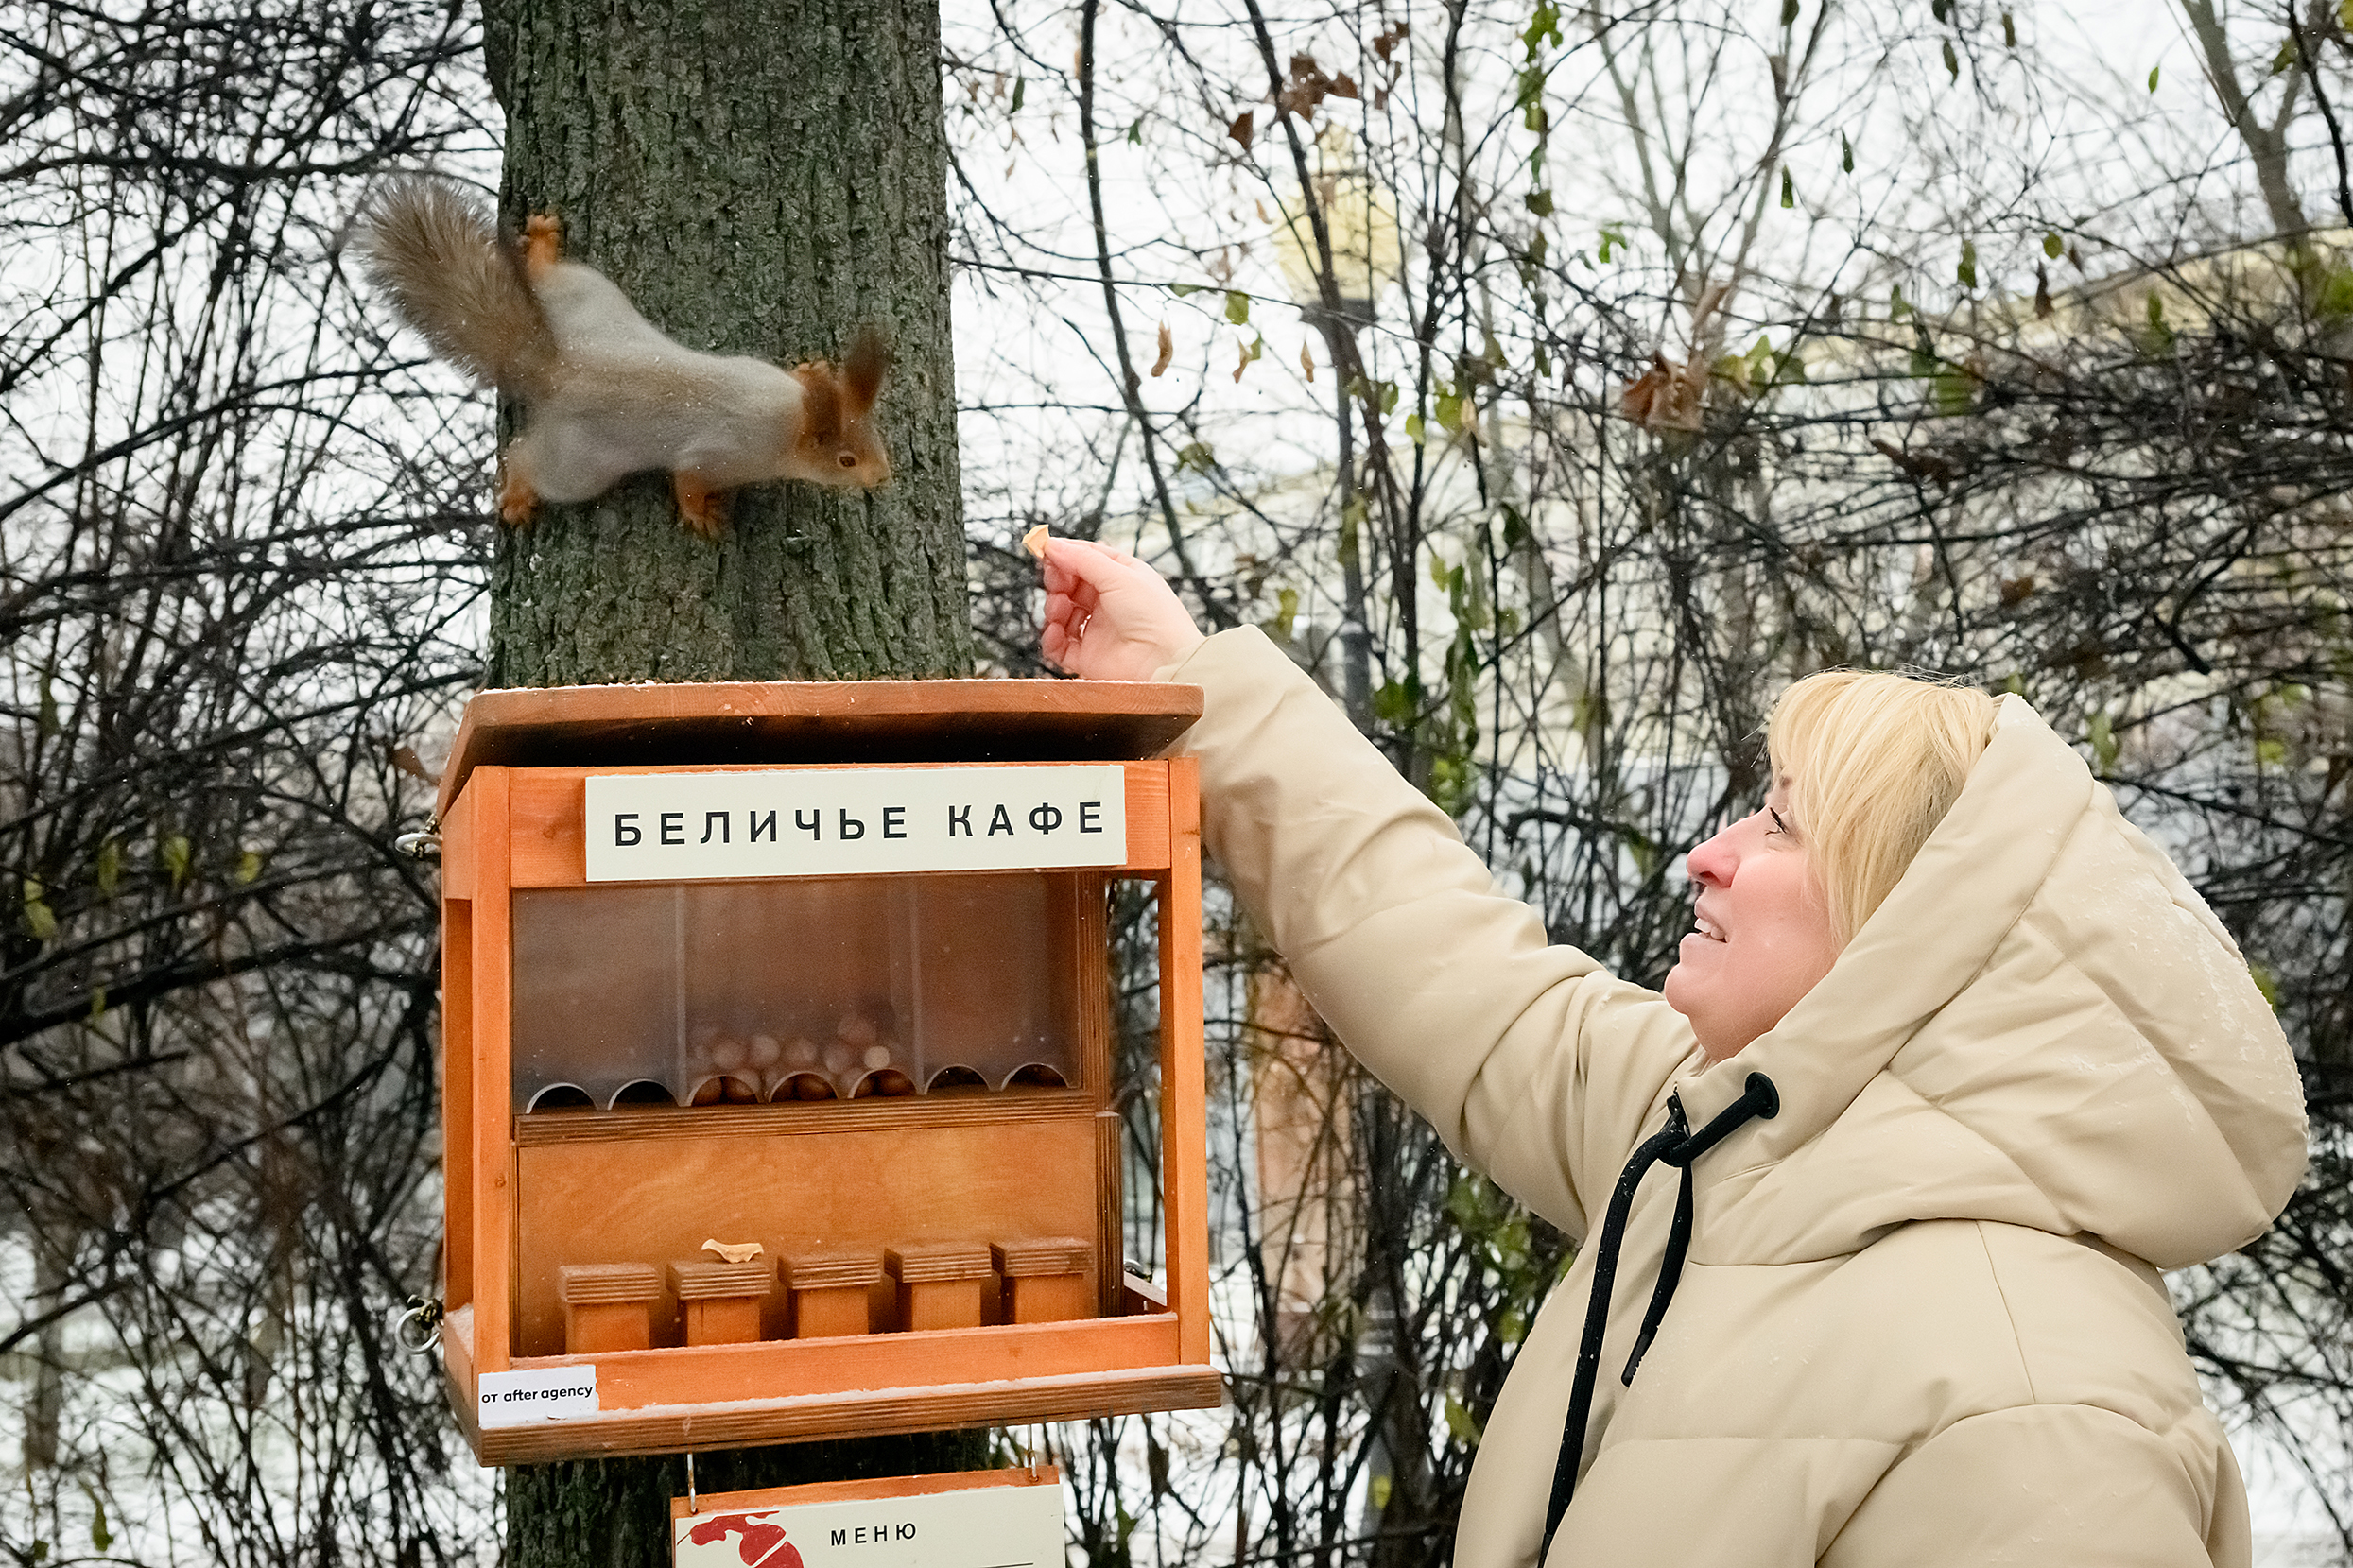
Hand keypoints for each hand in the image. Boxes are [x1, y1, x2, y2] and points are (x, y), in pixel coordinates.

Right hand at [1038, 537, 1205, 680]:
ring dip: (1054, 609)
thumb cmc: (1156, 617)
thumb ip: (1082, 559)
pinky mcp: (1089, 656)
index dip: (1065, 555)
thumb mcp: (1118, 575)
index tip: (1045, 551)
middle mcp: (1110, 602)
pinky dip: (1052, 638)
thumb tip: (1053, 545)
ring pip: (1063, 614)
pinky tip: (1054, 632)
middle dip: (1058, 582)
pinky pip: (1060, 645)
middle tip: (1054, 582)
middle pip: (1071, 585)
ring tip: (1058, 609)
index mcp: (1123, 577)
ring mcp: (1099, 629)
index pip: (1087, 559)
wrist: (1163, 662)